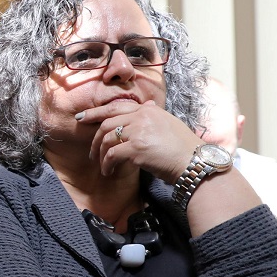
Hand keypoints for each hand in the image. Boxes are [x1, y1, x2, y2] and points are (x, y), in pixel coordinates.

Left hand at [79, 100, 199, 183]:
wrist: (194, 162)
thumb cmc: (183, 147)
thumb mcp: (169, 123)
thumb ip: (153, 114)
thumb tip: (146, 104)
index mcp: (148, 110)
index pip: (116, 108)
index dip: (96, 113)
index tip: (82, 118)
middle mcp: (142, 116)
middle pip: (107, 124)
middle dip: (95, 139)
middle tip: (91, 152)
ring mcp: (138, 132)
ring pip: (107, 140)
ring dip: (101, 155)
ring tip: (102, 165)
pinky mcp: (136, 148)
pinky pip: (112, 155)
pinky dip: (107, 164)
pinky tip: (108, 172)